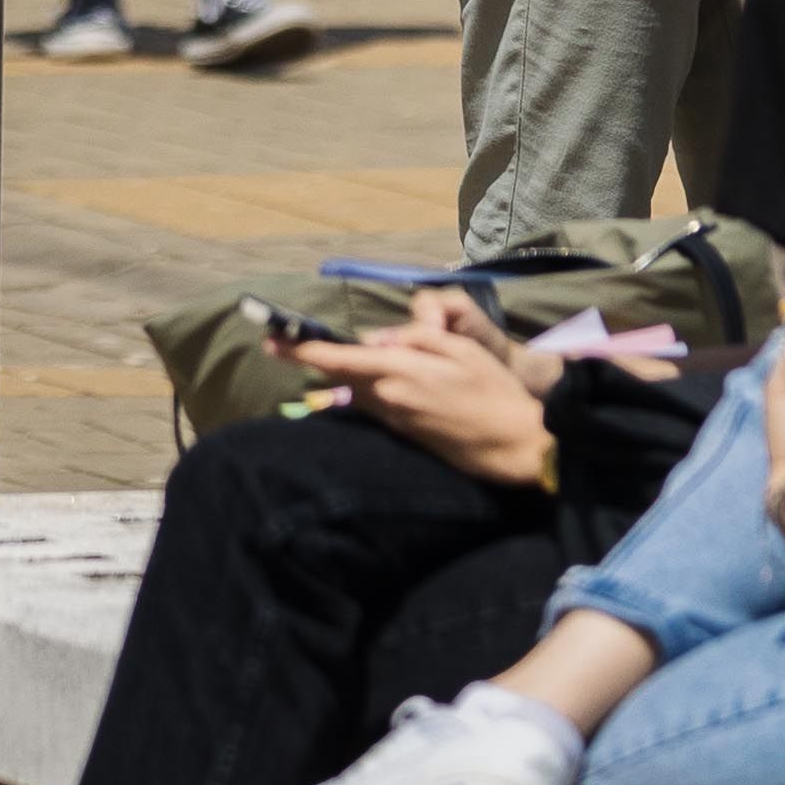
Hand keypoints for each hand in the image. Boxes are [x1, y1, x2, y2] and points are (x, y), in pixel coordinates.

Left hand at [286, 292, 556, 487]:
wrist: (513, 445)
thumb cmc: (492, 390)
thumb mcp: (458, 348)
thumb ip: (413, 339)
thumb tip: (375, 339)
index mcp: (398, 372)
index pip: (336, 358)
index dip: (299, 349)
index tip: (271, 340)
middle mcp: (386, 398)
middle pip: (337, 375)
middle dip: (311, 358)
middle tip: (283, 344)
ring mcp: (393, 419)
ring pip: (353, 390)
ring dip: (339, 373)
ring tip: (329, 355)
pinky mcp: (402, 433)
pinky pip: (371, 404)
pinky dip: (362, 388)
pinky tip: (369, 378)